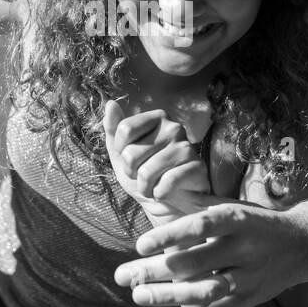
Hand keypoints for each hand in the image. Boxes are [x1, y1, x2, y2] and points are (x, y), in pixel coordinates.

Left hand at [102, 100, 218, 226]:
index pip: (125, 129)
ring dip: (144, 187)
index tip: (130, 159)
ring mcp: (186, 147)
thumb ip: (113, 129)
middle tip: (143, 176)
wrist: (168, 203)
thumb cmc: (144, 174)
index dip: (120, 151)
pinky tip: (164, 192)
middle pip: (131, 153)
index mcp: (158, 118)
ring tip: (153, 186)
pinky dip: (160, 193)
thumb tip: (110, 103)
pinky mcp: (196, 167)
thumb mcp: (121, 153)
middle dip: (131, 172)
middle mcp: (174, 127)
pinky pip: (167, 183)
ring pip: (146, 172)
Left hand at [113, 164, 307, 306]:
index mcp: (237, 219)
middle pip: (194, 263)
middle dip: (154, 271)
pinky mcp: (252, 299)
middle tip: (122, 275)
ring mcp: (249, 276)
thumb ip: (197, 204)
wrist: (303, 244)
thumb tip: (158, 192)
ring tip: (138, 296)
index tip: (139, 245)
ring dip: (168, 297)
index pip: (198, 227)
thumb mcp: (231, 205)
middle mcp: (244, 248)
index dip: (169, 237)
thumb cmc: (256, 221)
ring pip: (204, 291)